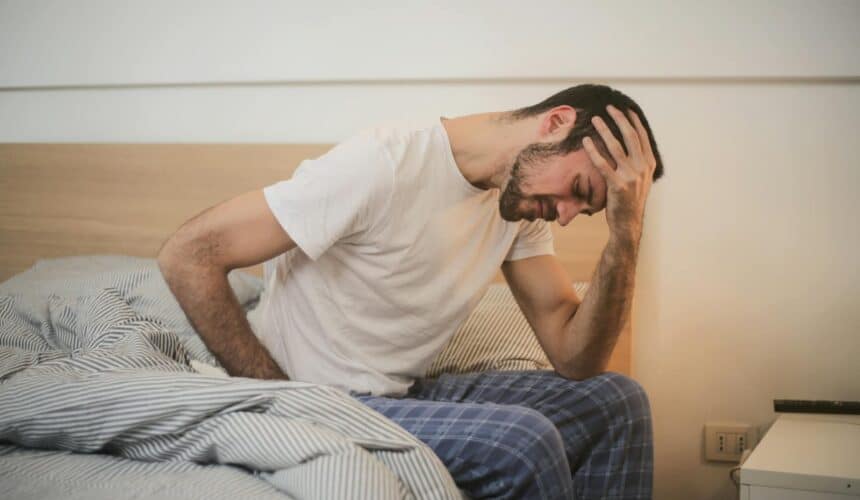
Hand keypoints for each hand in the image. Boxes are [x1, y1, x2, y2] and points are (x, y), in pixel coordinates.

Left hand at [581, 105, 656, 244]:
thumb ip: (637, 162)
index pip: (642, 136)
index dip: (633, 121)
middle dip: (619, 119)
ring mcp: (631, 177)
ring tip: (595, 119)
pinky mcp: (617, 185)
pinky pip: (603, 164)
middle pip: (630, 137)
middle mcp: (642, 168)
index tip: (625, 109)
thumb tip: (630, 145)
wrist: (628, 224)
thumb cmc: (629, 200)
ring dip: (605, 130)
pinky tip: (586, 141)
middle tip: (609, 107)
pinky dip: (593, 151)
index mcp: (649, 164)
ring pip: (616, 147)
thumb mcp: (640, 179)